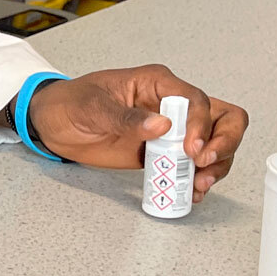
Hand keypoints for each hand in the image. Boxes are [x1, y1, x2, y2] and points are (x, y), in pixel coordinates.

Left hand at [26, 64, 249, 201]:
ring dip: (216, 165)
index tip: (192, 148)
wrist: (52, 124)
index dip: (202, 124)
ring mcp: (171, 130)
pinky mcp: (162, 152)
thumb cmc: (70, 103)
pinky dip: (198, 178)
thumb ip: (126, 118)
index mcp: (158, 84)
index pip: (197, 100)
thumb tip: (162, 126)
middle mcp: (172, 105)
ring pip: (215, 143)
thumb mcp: (93, 107)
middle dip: (224, 142)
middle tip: (203, 164)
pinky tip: (191, 191)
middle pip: (223, 118)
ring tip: (198, 185)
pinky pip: (191, 165)